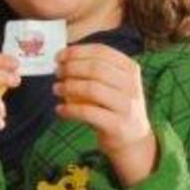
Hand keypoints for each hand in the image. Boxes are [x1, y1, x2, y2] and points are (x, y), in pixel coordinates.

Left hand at [54, 44, 155, 187]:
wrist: (133, 138)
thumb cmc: (114, 105)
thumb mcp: (114, 83)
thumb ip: (94, 69)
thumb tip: (62, 57)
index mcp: (130, 69)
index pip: (102, 52)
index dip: (77, 52)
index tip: (59, 56)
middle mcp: (131, 85)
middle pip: (95, 68)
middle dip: (71, 68)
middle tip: (57, 73)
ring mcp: (126, 105)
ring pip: (92, 89)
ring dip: (68, 87)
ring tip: (56, 89)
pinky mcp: (117, 125)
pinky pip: (88, 112)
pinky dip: (69, 109)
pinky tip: (60, 109)